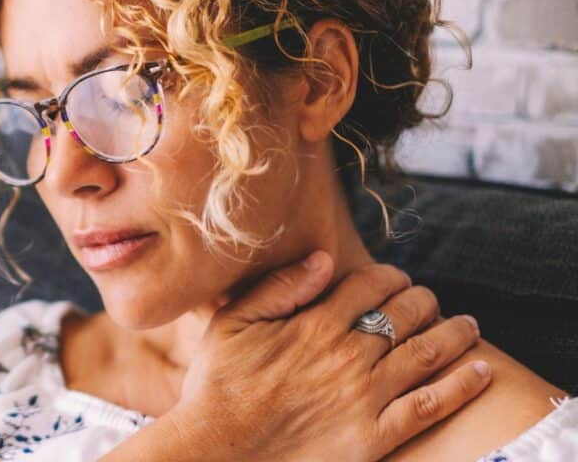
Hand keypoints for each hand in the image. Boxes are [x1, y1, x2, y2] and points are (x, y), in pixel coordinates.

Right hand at [168, 251, 490, 461]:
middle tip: (429, 300)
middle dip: (424, 299)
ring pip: (427, 352)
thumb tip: (323, 257)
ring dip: (455, 332)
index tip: (396, 279)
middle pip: (407, 313)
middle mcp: (348, 354)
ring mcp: (365, 395)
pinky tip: (481, 371)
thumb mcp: (233, 322)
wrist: (219, 448)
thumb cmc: (218, 384)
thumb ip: (279, 287)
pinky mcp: (375, 435)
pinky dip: (462, 385)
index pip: (371, 284)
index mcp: (315, 323)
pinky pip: (431, 406)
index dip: (390, 275)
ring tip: (468, 326)